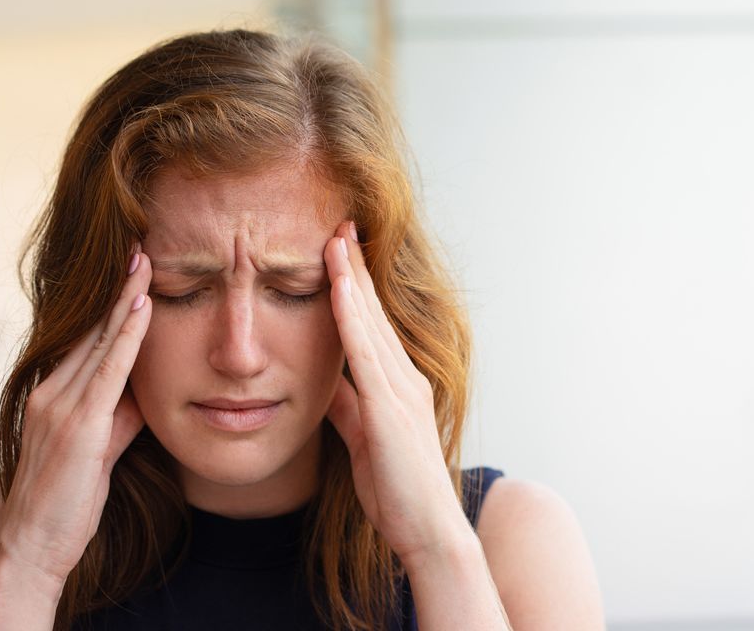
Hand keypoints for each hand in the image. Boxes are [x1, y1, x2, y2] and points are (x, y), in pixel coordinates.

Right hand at [0, 249, 152, 589]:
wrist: (33, 546)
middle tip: (140, 247)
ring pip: (99, 342)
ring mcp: (61, 407)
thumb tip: (146, 391)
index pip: (88, 340)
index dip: (112, 305)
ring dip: (126, 300)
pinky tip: (142, 309)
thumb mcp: (101, 448)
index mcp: (53, 395)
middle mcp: (51, 392)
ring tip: (144, 263)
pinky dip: (127, 337)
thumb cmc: (69, 501)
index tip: (133, 270)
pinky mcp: (78, 426)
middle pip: (92, 330)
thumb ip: (120, 415)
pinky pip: (109, 371)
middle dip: (118, 289)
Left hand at [323, 222, 472, 566]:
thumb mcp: (363, 439)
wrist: (427, 529)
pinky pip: (365, 352)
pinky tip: (337, 287)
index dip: (355, 287)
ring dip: (351, 278)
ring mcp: (401, 390)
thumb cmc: (397, 490)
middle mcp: (405, 378)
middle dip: (355, 267)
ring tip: (335, 239)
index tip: (338, 251)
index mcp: (399, 385)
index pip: (371, 325)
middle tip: (339, 224)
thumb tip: (326, 380)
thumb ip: (347, 406)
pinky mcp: (390, 408)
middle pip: (373, 312)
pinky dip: (350, 316)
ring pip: (370, 322)